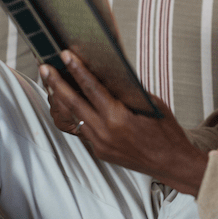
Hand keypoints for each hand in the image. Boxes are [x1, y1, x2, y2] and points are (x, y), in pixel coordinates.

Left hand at [40, 50, 207, 195]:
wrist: (172, 163)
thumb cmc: (167, 134)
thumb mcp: (152, 105)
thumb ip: (129, 93)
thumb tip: (111, 78)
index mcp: (118, 118)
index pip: (91, 88)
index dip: (77, 70)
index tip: (66, 55)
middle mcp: (104, 132)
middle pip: (72, 103)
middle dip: (56, 83)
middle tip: (45, 67)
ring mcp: (99, 144)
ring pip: (73, 117)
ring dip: (61, 99)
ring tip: (52, 83)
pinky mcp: (100, 151)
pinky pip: (83, 129)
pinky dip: (75, 114)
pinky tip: (71, 104)